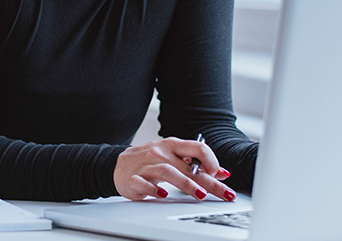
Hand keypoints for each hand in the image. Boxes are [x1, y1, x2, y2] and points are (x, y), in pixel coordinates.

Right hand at [113, 137, 235, 201]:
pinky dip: (153, 189)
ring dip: (186, 184)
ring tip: (200, 195)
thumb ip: (196, 164)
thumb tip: (221, 173)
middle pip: (188, 166)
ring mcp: (147, 165)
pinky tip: (163, 195)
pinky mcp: (134, 178)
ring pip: (168, 171)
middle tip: (224, 193)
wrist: (118, 165)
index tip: (220, 174)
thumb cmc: (149, 161)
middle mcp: (161, 153)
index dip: (212, 161)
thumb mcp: (173, 157)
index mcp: (172, 145)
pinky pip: (143, 183)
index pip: (198, 148)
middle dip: (209, 180)